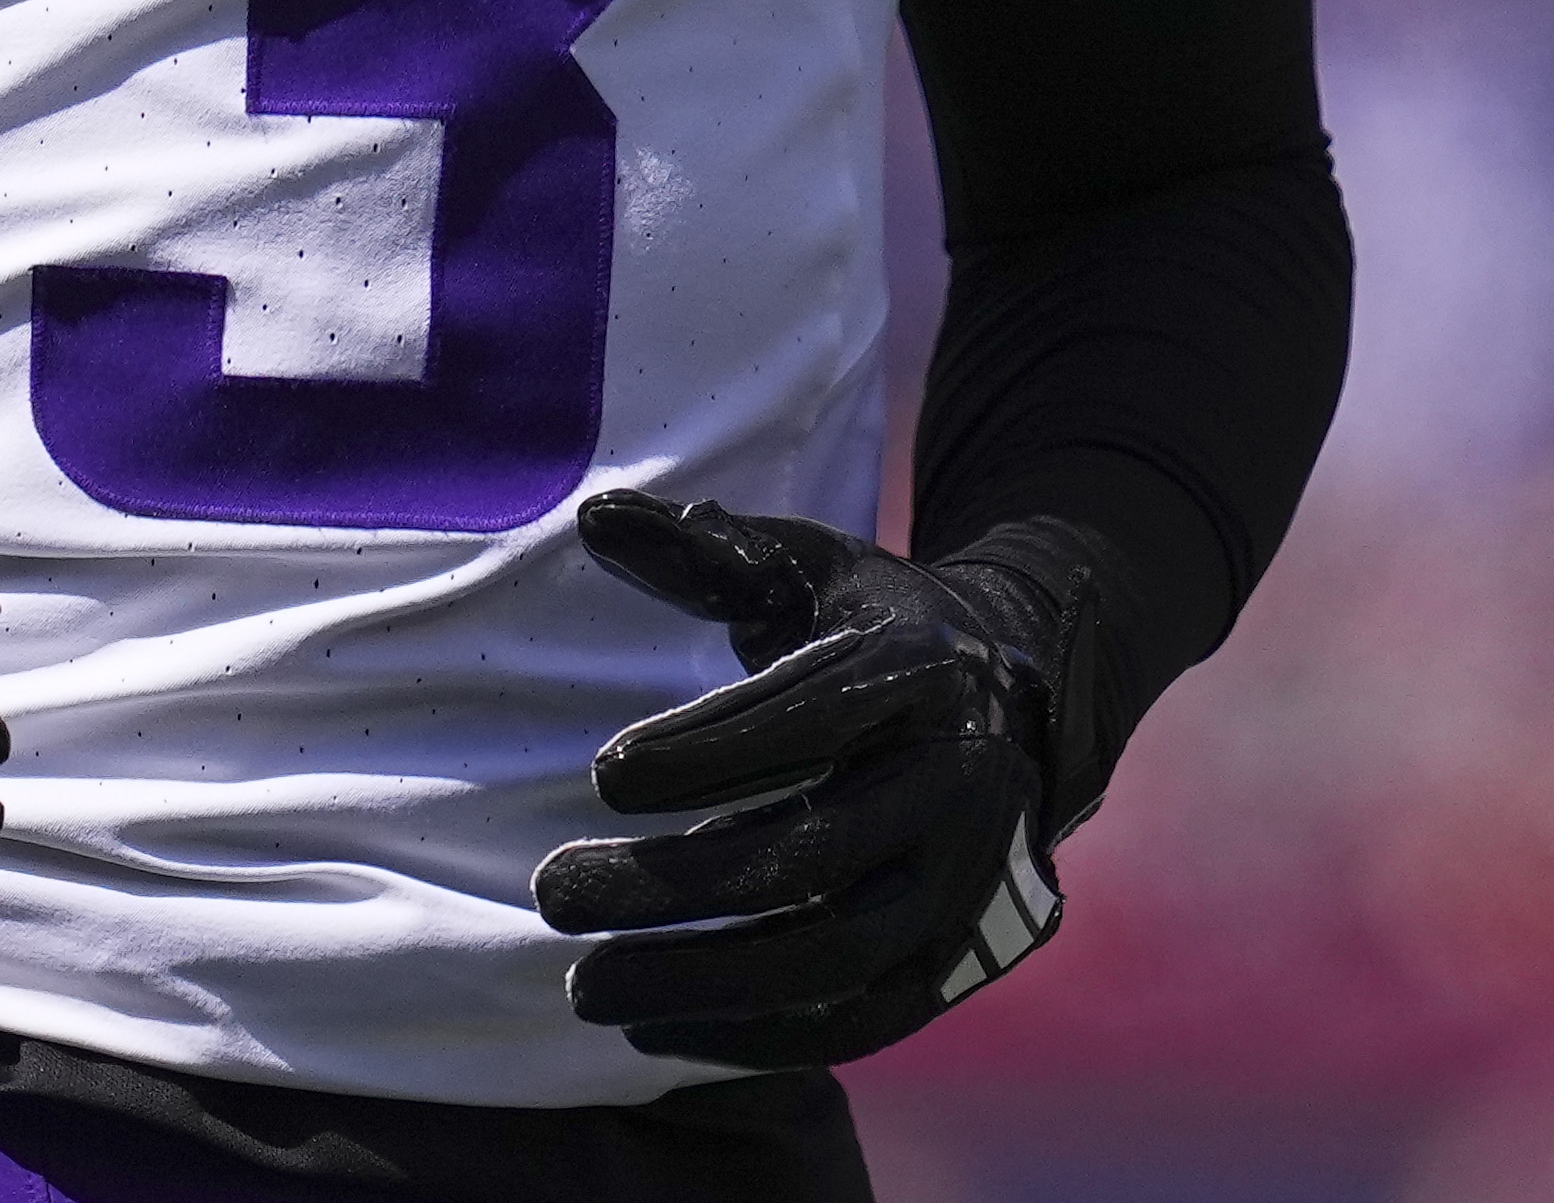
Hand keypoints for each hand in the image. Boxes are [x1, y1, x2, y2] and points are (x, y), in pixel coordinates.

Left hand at [529, 491, 1091, 1066]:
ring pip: (835, 954)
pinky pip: (856, 1022)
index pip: (816, 716)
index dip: (709, 750)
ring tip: (583, 984)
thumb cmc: (869, 634)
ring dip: (701, 981)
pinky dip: (753, 1038)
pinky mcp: (955, 964)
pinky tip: (650, 1032)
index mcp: (923, 671)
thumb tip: (593, 514)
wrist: (1000, 715)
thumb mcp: (806, 572)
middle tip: (552, 891)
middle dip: (673, 883)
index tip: (601, 774)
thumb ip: (704, 552)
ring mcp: (965, 884)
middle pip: (816, 852)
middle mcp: (960, 781)